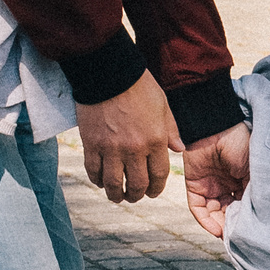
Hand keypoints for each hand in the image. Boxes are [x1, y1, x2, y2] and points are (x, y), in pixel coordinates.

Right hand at [76, 73, 180, 202]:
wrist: (108, 73)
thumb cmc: (138, 86)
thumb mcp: (162, 105)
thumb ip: (171, 129)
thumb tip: (178, 149)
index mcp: (155, 140)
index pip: (158, 175)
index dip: (156, 188)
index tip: (153, 191)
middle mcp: (134, 149)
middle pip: (137, 184)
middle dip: (137, 195)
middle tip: (134, 196)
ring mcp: (111, 148)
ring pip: (113, 183)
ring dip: (116, 194)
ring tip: (117, 196)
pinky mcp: (91, 144)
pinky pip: (93, 171)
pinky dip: (97, 180)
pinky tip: (100, 181)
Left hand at [184, 121, 250, 236]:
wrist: (218, 127)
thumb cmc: (242, 145)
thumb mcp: (256, 172)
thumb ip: (255, 194)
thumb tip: (258, 220)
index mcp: (244, 180)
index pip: (245, 206)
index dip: (247, 221)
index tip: (254, 235)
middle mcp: (228, 185)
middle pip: (229, 213)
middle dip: (233, 227)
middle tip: (240, 240)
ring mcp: (211, 185)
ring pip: (214, 213)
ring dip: (220, 226)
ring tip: (228, 236)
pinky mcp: (195, 184)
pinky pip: (198, 208)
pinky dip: (205, 220)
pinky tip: (215, 228)